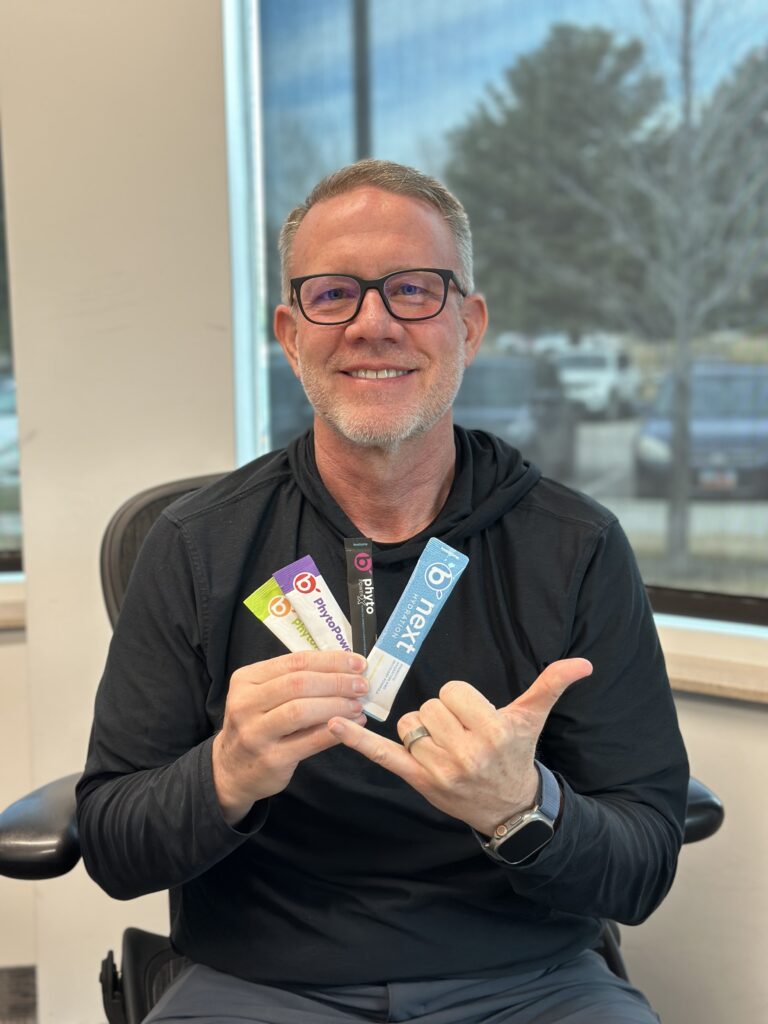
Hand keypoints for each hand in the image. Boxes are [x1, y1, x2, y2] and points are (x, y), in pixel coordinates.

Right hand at [213, 650, 367, 824]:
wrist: (231, 770)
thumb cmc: (257, 725)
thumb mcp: (262, 696)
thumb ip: (294, 680)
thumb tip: (344, 669)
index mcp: (246, 680)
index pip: (294, 662)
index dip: (330, 660)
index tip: (357, 662)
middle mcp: (246, 704)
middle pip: (299, 684)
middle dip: (336, 682)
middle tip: (362, 685)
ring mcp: (256, 733)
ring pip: (301, 711)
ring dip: (337, 705)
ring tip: (358, 706)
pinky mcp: (271, 759)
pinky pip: (309, 741)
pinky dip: (335, 731)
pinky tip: (353, 726)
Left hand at [328, 658, 591, 834]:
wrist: (508, 808)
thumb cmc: (516, 755)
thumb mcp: (533, 719)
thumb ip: (551, 685)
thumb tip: (584, 664)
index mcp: (493, 731)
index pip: (452, 690)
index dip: (461, 699)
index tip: (475, 718)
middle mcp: (466, 752)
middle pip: (430, 705)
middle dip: (443, 714)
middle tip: (462, 734)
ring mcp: (439, 769)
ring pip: (410, 723)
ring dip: (422, 729)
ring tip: (445, 746)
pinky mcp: (417, 780)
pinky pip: (382, 755)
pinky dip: (356, 740)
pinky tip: (332, 724)